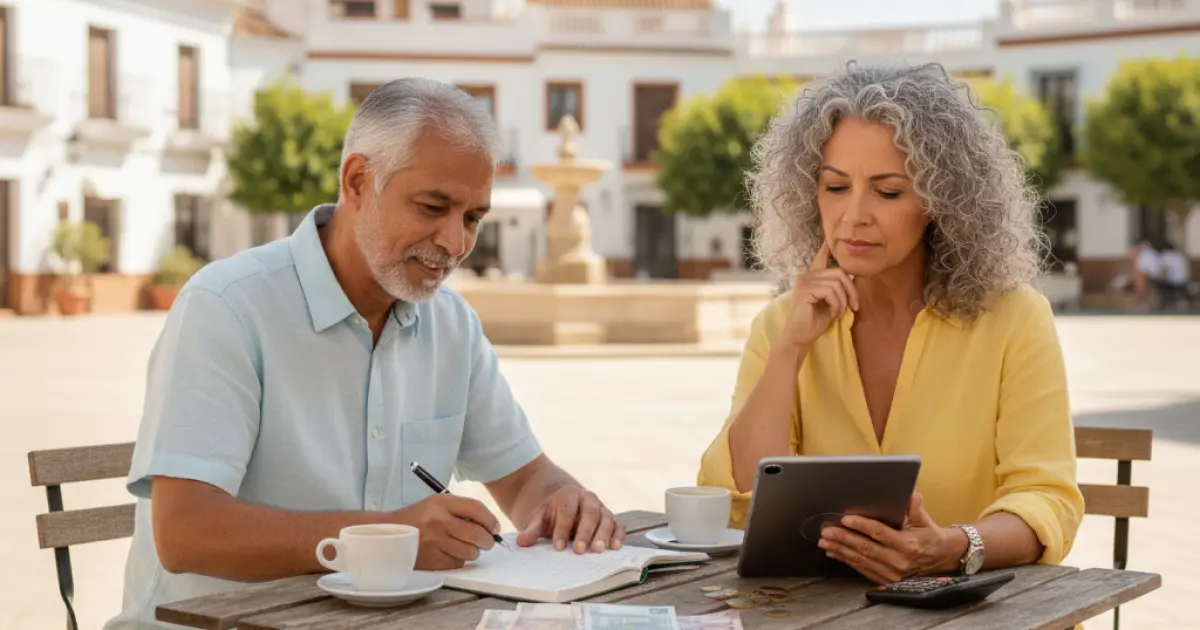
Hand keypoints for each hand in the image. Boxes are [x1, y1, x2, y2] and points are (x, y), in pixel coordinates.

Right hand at [393, 494, 499, 569]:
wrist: (388, 534)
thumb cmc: (417, 518)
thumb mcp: (436, 504)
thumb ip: (461, 510)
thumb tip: (490, 525)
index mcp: (441, 503)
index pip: (477, 509)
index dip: (491, 520)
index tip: (495, 527)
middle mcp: (439, 521)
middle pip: (477, 533)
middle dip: (488, 540)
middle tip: (487, 541)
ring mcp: (435, 542)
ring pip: (471, 551)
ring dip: (473, 551)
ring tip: (466, 546)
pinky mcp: (431, 560)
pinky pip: (458, 562)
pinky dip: (459, 559)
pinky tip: (451, 552)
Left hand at [515, 486, 624, 553]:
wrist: (565, 506)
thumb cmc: (552, 514)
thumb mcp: (540, 519)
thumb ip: (532, 529)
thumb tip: (521, 542)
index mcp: (569, 495)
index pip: (567, 512)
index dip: (562, 529)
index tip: (557, 547)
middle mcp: (588, 499)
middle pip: (590, 513)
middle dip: (585, 533)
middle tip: (579, 551)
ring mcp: (601, 508)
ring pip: (606, 519)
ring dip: (603, 535)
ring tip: (598, 550)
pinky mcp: (610, 518)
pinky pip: (617, 525)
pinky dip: (617, 535)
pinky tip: (615, 547)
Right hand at [781, 243, 858, 348]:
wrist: (799, 338)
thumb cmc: (814, 322)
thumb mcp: (830, 303)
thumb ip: (837, 289)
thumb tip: (850, 277)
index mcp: (811, 278)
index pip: (820, 258)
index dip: (826, 249)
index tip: (829, 240)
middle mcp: (806, 275)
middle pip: (839, 272)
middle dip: (851, 290)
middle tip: (853, 307)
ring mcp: (804, 281)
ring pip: (837, 282)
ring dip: (844, 301)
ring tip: (839, 313)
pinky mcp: (804, 289)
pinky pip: (831, 291)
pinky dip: (837, 304)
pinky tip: (833, 314)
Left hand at [818, 493, 965, 583]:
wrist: (943, 560)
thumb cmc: (930, 536)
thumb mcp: (925, 520)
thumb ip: (915, 508)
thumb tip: (911, 494)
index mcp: (908, 544)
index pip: (879, 533)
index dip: (861, 525)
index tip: (845, 519)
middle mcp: (898, 560)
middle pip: (865, 548)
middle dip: (843, 538)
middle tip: (827, 531)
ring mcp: (892, 573)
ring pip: (860, 560)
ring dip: (840, 550)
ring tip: (824, 542)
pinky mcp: (886, 580)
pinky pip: (862, 569)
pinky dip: (846, 560)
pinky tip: (834, 553)